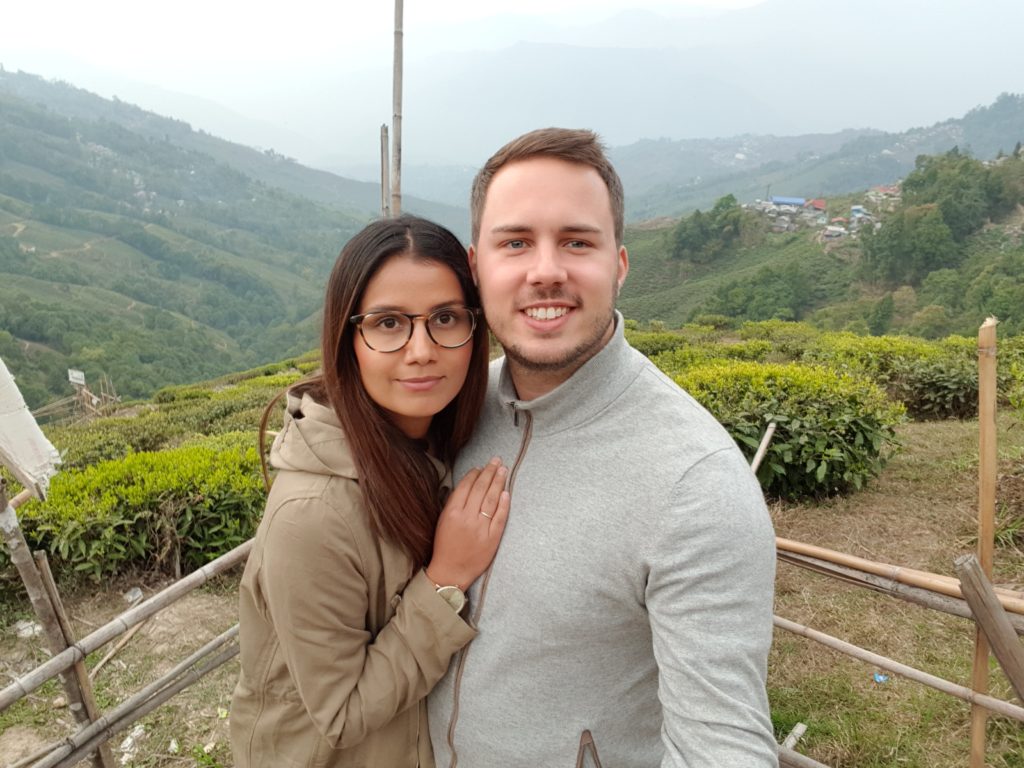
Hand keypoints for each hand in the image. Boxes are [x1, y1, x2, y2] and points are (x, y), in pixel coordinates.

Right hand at [425, 457, 509, 589]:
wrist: (450, 572)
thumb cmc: (444, 545)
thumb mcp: (442, 521)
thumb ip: (453, 503)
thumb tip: (466, 485)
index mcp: (452, 512)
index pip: (466, 486)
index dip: (475, 474)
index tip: (480, 467)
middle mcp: (467, 518)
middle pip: (481, 489)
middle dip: (489, 472)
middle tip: (496, 461)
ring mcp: (481, 528)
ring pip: (492, 500)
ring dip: (498, 483)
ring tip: (503, 470)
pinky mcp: (492, 539)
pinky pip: (500, 518)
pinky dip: (504, 504)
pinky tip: (506, 492)